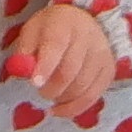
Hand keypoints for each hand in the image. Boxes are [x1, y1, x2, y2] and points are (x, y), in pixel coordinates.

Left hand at [2, 0, 114, 116]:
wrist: (80, 24)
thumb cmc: (50, 31)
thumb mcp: (31, 33)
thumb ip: (24, 52)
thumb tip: (24, 73)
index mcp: (64, 22)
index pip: (56, 45)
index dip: (45, 66)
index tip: (35, 83)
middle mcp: (87, 36)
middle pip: (70, 70)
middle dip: (51, 88)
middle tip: (40, 91)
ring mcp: (101, 54)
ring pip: (81, 86)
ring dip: (61, 97)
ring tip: (51, 93)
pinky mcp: (108, 70)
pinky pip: (92, 97)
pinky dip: (73, 108)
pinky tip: (60, 108)